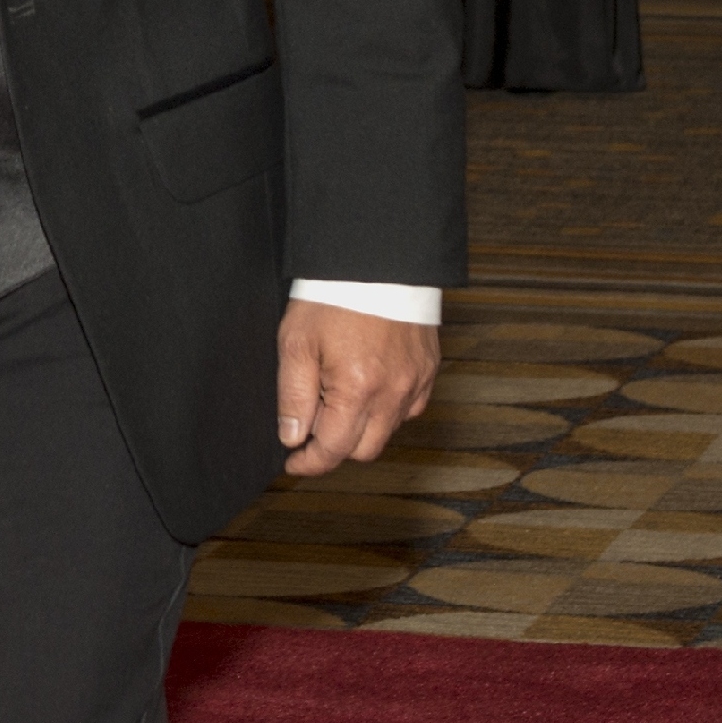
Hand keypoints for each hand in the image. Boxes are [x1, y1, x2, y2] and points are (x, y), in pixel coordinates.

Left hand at [274, 304, 438, 477]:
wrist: (376, 259)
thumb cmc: (334, 297)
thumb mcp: (296, 343)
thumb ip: (293, 396)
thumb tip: (292, 437)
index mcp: (357, 390)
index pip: (334, 450)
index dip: (310, 462)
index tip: (295, 462)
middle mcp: (393, 393)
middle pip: (364, 449)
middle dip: (336, 445)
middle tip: (314, 418)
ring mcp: (416, 383)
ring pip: (388, 430)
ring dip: (362, 426)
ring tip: (340, 392)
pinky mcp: (429, 370)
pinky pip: (409, 407)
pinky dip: (387, 407)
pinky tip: (369, 384)